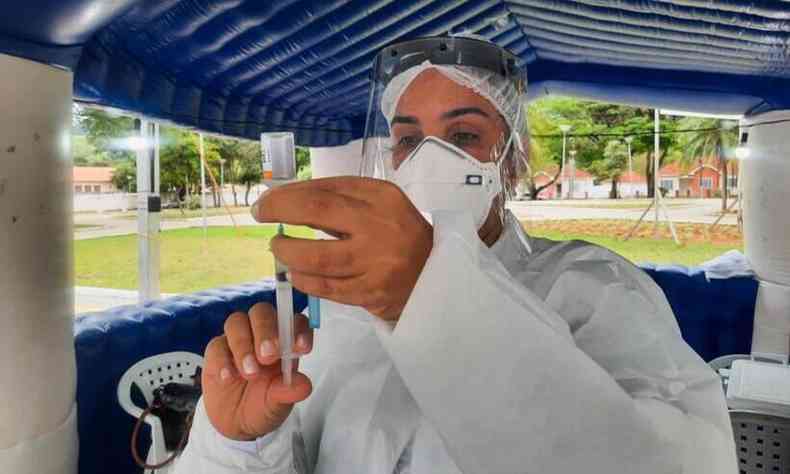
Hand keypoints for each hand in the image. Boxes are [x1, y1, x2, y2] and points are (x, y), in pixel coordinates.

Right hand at [202, 303, 313, 440]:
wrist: (235, 423)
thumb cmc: (263, 404)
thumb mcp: (279, 404)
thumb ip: (289, 392)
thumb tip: (304, 386)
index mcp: (285, 341)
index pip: (294, 321)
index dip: (298, 329)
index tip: (300, 347)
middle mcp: (261, 334)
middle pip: (262, 313)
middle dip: (265, 331)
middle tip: (268, 356)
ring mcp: (237, 339)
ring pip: (237, 322)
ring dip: (244, 346)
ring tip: (250, 373)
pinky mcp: (216, 351)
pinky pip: (217, 345)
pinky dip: (223, 360)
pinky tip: (229, 378)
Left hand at [252, 177, 432, 320]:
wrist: (435, 275)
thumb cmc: (398, 233)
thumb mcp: (380, 204)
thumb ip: (341, 198)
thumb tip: (286, 198)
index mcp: (382, 198)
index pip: (324, 190)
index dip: (287, 195)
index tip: (267, 200)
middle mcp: (380, 227)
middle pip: (317, 211)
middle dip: (280, 210)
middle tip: (260, 214)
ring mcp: (376, 263)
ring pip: (316, 257)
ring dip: (288, 252)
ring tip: (280, 248)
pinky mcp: (371, 294)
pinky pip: (325, 288)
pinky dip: (303, 280)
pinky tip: (296, 274)